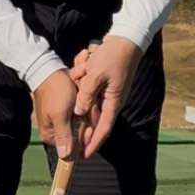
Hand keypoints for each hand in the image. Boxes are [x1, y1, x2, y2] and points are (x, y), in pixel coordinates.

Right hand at [32, 68, 79, 159]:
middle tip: (84, 111)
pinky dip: (82, 109)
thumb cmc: (55, 92)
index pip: (71, 148)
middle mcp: (54, 131)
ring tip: (83, 102)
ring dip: (84, 115)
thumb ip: (63, 135)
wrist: (50, 71)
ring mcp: (60, 121)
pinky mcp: (65, 112)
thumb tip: (65, 156)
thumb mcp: (60, 114)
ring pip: (79, 125)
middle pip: (76, 136)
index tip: (88, 128)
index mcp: (50, 135)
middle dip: (84, 124)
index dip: (83, 139)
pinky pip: (77, 115)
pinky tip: (81, 99)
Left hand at [69, 35, 141, 157]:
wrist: (126, 38)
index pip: (103, 129)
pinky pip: (90, 87)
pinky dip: (83, 80)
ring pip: (90, 100)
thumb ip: (86, 95)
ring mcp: (108, 91)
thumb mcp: (96, 76)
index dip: (93, 144)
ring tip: (75, 85)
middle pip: (94, 118)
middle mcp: (112, 100)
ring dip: (81, 93)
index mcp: (113, 102)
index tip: (83, 156)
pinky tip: (79, 69)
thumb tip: (78, 113)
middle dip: (81, 123)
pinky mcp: (104, 81)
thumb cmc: (114, 57)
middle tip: (68, 135)